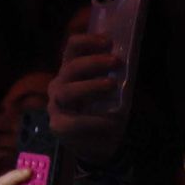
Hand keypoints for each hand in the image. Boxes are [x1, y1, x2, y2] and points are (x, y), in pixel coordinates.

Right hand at [48, 33, 126, 165]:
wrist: (100, 144)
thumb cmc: (107, 111)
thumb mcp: (114, 91)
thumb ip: (116, 76)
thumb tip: (128, 60)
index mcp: (71, 71)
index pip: (72, 49)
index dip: (87, 41)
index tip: (108, 41)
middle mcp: (60, 84)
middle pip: (71, 68)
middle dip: (93, 62)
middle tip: (115, 61)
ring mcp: (56, 105)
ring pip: (67, 91)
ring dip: (90, 86)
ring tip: (111, 85)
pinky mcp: (59, 126)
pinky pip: (73, 121)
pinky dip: (94, 120)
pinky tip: (110, 121)